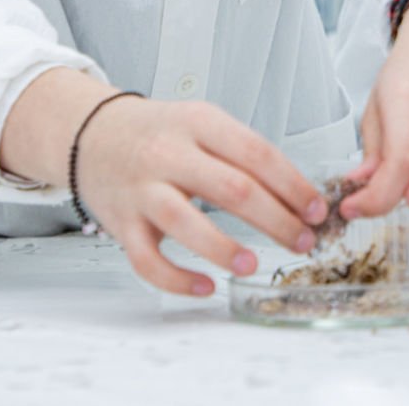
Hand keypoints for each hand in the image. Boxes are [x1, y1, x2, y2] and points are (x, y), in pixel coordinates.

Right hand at [1, 69, 325, 296]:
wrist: (92, 134)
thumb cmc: (159, 133)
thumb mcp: (202, 123)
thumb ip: (242, 153)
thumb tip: (297, 195)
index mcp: (199, 122)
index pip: (257, 153)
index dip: (293, 184)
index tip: (316, 210)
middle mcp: (169, 153)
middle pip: (232, 188)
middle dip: (276, 220)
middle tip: (302, 241)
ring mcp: (142, 190)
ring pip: (186, 223)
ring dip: (225, 249)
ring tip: (252, 263)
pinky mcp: (122, 223)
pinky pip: (148, 260)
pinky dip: (177, 279)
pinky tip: (205, 286)